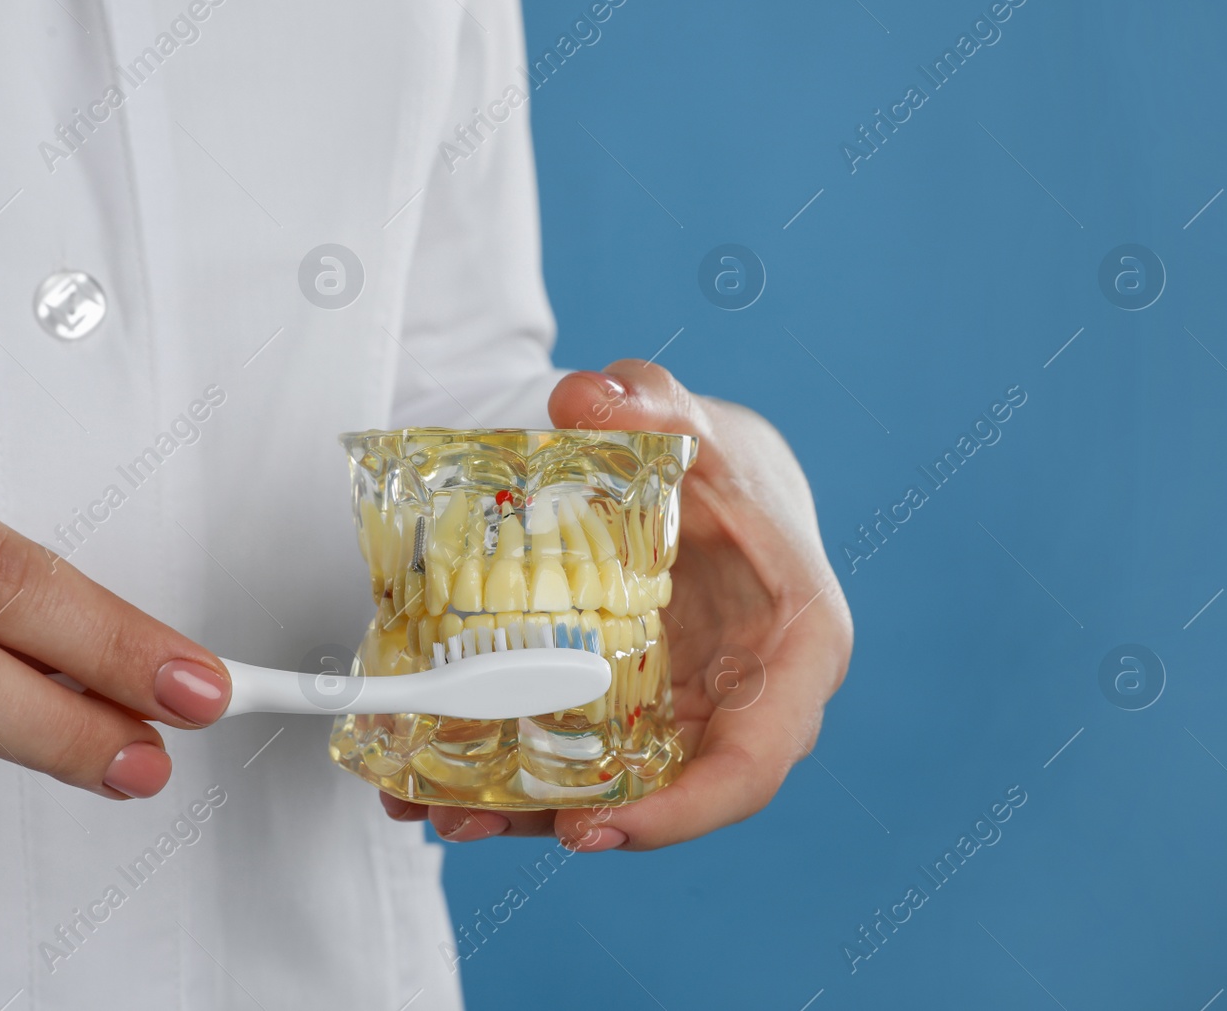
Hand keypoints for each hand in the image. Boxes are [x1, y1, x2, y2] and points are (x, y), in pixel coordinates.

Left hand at [380, 359, 852, 849]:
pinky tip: (433, 768)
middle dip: (566, 820)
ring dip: (523, 809)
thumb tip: (583, 398)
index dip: (681, 812)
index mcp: (797, 649)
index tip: (589, 829)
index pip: (755, 762)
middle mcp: (749, 701)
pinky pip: (584, 755)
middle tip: (467, 818)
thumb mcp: (701, 425)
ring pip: (614, 787)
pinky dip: (515, 768)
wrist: (722, 481)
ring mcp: (689, 713)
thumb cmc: (731, 465)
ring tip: (430, 805)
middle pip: (667, 793)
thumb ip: (653, 404)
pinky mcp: (639, 711)